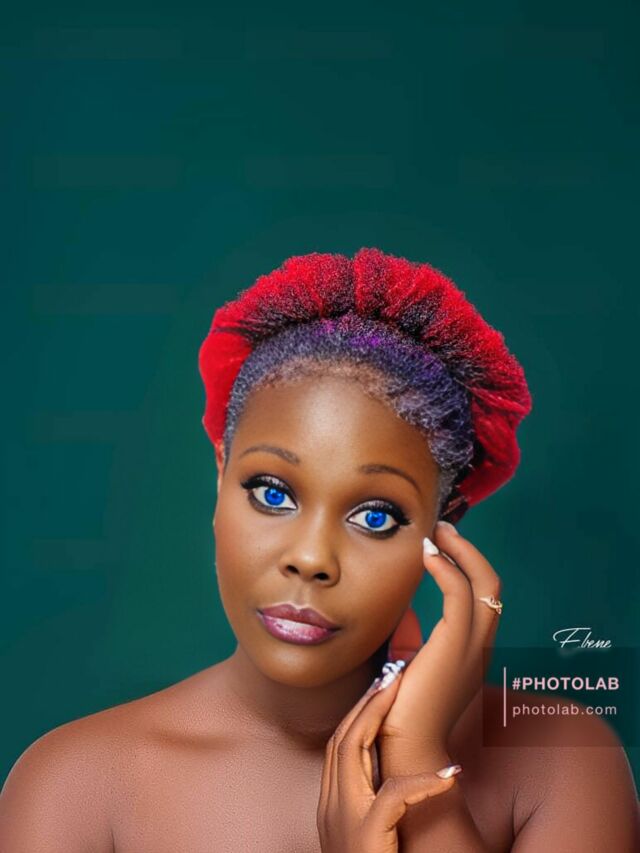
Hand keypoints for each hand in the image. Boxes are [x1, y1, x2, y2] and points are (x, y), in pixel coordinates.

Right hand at [317, 662, 461, 852]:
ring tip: (400, 692)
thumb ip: (377, 804)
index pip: (339, 744)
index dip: (358, 711)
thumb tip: (400, 777)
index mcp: (331, 805)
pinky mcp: (365, 839)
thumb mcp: (369, 835)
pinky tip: (449, 774)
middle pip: (341, 737)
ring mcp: (342, 821)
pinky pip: (392, 797)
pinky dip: (422, 783)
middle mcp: (330, 808)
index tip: (380, 685)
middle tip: (390, 672)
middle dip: (364, 702)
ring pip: (350, 751)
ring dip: (376, 717)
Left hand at [380, 521, 501, 758]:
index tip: (441, 545)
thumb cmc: (402, 710)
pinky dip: (448, 568)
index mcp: (471, 651)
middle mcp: (479, 646)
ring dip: (461, 552)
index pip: (481, 598)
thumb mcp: (409, 666)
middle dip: (468, 551)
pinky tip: (428, 554)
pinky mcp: (456, 646)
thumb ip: (411, 639)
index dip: (466, 566)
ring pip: (485, 585)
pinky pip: (461, 595)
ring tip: (436, 533)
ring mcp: (473, 647)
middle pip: (491, 585)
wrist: (405, 746)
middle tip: (442, 528)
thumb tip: (403, 613)